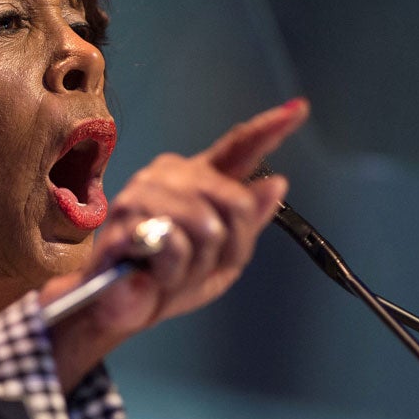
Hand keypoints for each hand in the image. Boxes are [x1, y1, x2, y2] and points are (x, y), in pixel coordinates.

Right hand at [41, 98, 308, 387]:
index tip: (299, 108)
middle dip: (230, 246)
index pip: (237, 147)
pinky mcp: (126, 218)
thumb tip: (277, 182)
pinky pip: (175, 242)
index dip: (270, 127)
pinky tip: (153, 271)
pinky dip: (172, 269)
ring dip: (197, 263)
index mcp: (197, 179)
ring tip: (171, 270)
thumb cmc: (166, 278)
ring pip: (208, 226)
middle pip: (236, 201)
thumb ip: (249, 220)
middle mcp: (170, 174)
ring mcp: (144, 192)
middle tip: (200, 265)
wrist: (119, 310)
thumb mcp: (223, 258)